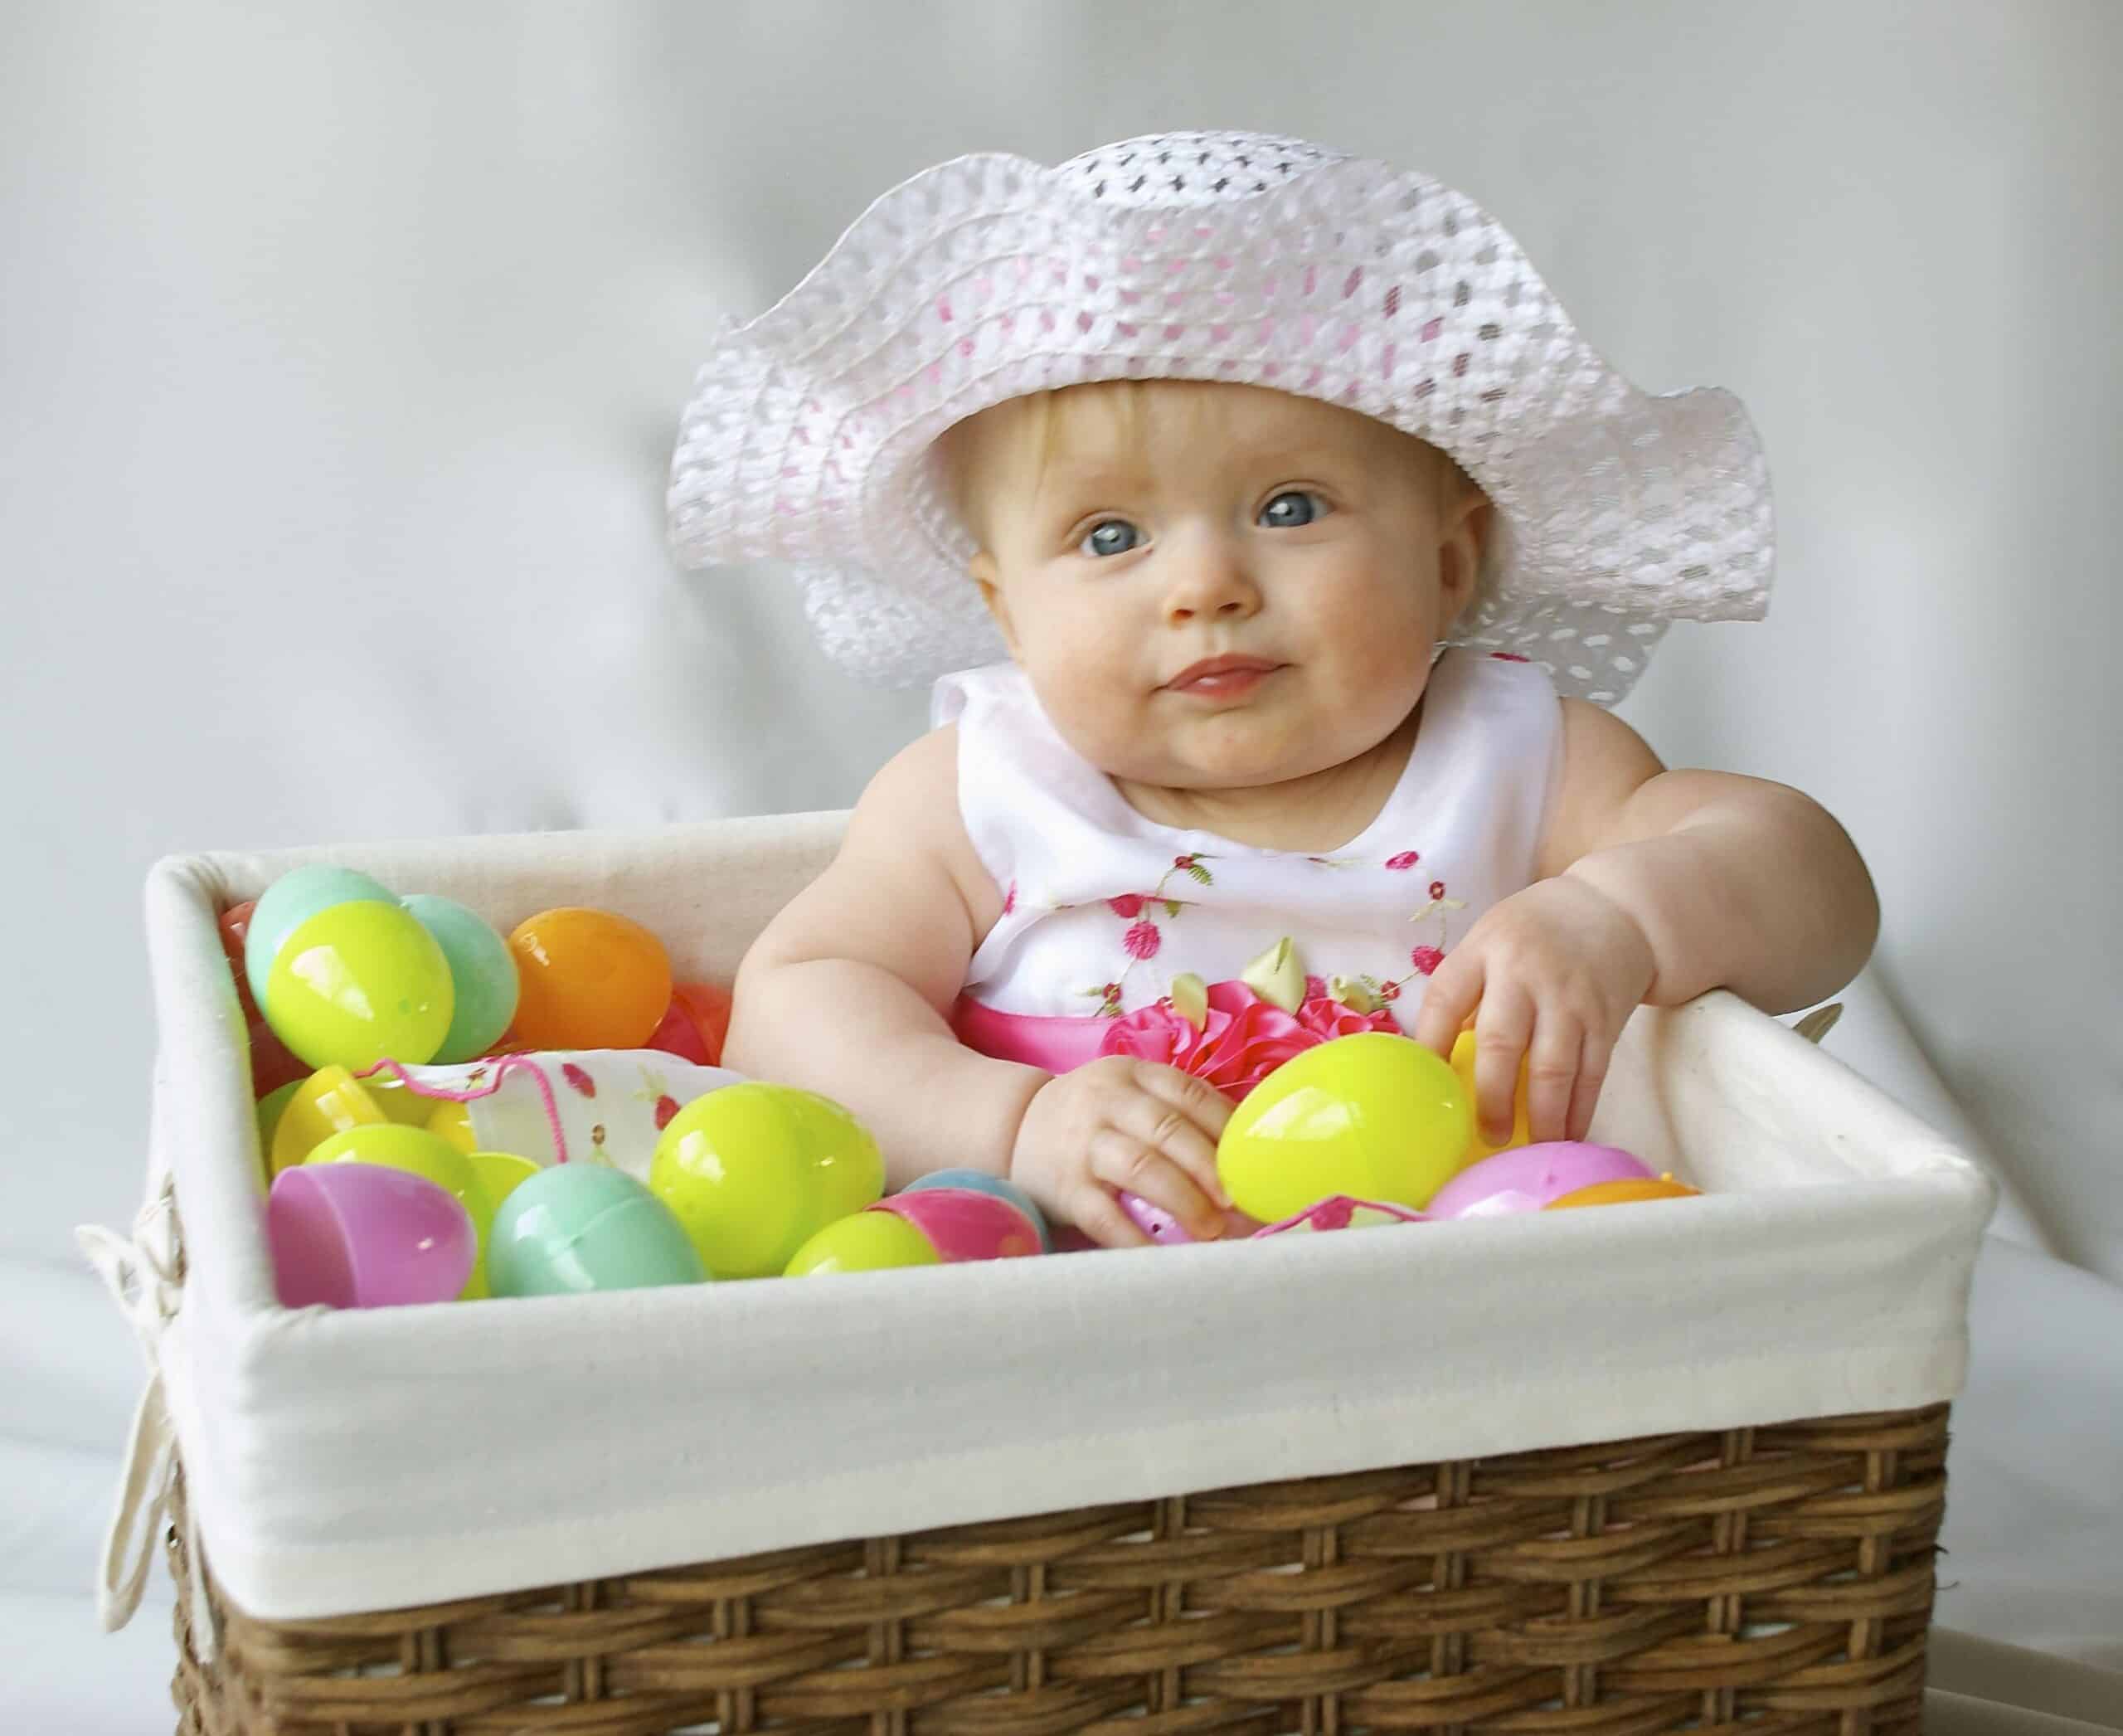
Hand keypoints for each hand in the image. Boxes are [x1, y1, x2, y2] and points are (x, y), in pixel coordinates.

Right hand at [1007, 1057, 1233, 1247]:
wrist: (1015, 1128)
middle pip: (1168, 1129)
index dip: (1227, 1127)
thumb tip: (1247, 1158)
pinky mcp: (1065, 1188)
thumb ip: (1177, 1114)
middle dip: (1210, 1167)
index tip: (1255, 1160)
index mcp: (1133, 1075)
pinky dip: (1138, 1239)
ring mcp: (1084, 1144)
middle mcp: (1108, 1102)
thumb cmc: (1093, 1118)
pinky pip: (1105, 1216)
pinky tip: (1165, 1256)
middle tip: (1239, 1201)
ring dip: (1183, 1200)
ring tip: (1213, 1230)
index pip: (1189, 1093)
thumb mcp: (1129, 1095)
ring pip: (1140, 1167)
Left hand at [1411, 876, 1655, 1145]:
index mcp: (1485, 949)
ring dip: (1542, 1116)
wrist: (1616, 910)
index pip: (1446, 997)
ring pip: (1554, 1067)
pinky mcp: (1606, 1019)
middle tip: (1486, 1135)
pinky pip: (1592, 1074)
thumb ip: (1468, 991)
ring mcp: (1570, 998)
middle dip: (1491, 1096)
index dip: (1429, 1043)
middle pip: (1501, 1041)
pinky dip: (1580, 1110)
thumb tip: (1436, 1063)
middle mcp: (1526, 973)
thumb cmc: (1535, 935)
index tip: (1420, 1085)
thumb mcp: (1491, 940)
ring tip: (1530, 1150)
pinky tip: (1569, 1137)